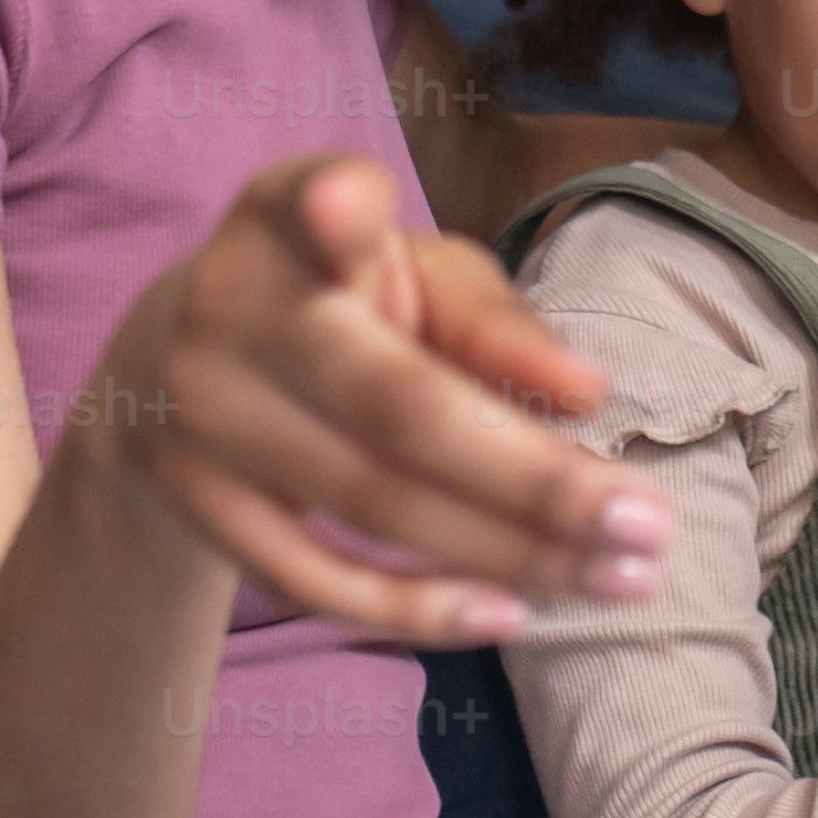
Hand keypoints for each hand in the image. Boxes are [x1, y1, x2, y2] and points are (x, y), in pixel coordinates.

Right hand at [86, 154, 669, 651]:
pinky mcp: (197, 501)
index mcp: (287, 212)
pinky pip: (312, 575)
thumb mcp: (415, 273)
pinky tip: (510, 614)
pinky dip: (416, 607)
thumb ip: (495, 322)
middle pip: (393, 402)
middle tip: (649, 525)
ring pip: (374, 502)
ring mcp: (202, 411)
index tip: (356, 210)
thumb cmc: (340, 297)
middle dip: (532, 476)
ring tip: (624, 578)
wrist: (168, 366)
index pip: (312, 203)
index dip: (334, 210)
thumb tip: (587, 395)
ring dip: (511, 551)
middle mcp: (230, 304)